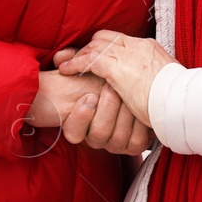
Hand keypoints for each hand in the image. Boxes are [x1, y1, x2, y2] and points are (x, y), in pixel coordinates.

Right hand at [30, 69, 151, 155]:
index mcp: (81, 125)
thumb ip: (74, 62)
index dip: (80, 117)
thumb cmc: (106, 80)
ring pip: (117, 138)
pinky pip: (137, 140)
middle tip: (111, 87)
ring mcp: (117, 143)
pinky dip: (139, 123)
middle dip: (107, 107)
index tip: (89, 97)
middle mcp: (97, 138)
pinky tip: (141, 109)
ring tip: (128, 93)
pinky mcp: (136, 144)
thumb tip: (60, 57)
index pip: (74, 133)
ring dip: (123, 112)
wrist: (140, 90)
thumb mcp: (90, 71)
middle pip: (98, 134)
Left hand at [56, 32, 176, 127]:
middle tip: (78, 60)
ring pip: (96, 46)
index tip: (97, 56)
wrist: (182, 101)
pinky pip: (89, 59)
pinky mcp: (117, 67)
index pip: (121, 40)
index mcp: (150, 48)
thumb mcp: (167, 81)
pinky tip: (67, 70)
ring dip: (80, 55)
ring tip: (68, 65)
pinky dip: (76, 63)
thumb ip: (155, 77)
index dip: (105, 47)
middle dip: (90, 48)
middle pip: (106, 38)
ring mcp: (127, 54)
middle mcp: (137, 46)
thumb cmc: (178, 98)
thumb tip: (153, 84)